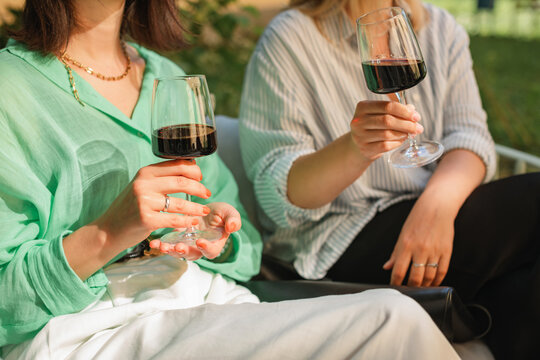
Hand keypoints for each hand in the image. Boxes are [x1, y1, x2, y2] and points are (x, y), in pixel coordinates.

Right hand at [94, 159, 210, 250]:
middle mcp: (144, 184)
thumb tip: (190, 167)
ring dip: (196, 207)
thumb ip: (161, 178)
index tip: (201, 177)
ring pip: (180, 202)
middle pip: (182, 182)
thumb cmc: (130, 207)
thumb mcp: (142, 186)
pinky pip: (174, 219)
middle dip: (199, 187)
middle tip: (207, 193)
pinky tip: (193, 222)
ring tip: (204, 209)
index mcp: (145, 172)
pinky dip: (187, 221)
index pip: (176, 165)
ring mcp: (144, 202)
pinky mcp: (146, 219)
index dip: (194, 171)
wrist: (109, 229)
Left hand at [149, 202, 240, 260]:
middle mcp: (200, 248)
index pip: (211, 251)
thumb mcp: (229, 213)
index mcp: (215, 244)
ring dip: (170, 251)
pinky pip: (168, 245)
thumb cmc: (221, 213)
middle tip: (178, 247)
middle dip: (184, 252)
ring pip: (178, 252)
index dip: (206, 248)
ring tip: (161, 246)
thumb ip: (233, 220)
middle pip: (192, 255)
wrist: (207, 208)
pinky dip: (161, 244)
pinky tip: (154, 242)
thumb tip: (233, 227)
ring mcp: (188, 244)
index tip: (200, 241)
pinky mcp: (177, 239)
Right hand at [349, 100, 422, 160]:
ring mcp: (360, 136)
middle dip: (407, 124)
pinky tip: (401, 140)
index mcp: (363, 107)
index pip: (387, 106)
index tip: (416, 116)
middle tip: (418, 127)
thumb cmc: (373, 126)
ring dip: (403, 134)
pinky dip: (397, 142)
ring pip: (387, 134)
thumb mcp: (380, 114)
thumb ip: (395, 109)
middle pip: (388, 120)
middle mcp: (359, 121)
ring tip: (409, 133)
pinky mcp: (365, 148)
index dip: (404, 111)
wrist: (358, 144)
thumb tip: (412, 110)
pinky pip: (385, 145)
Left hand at [383, 198, 454, 286]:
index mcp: (406, 245)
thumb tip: (387, 267)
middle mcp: (420, 250)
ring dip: (424, 286)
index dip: (396, 282)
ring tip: (420, 288)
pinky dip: (438, 280)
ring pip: (429, 277)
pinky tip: (434, 283)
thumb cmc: (417, 219)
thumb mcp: (402, 234)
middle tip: (409, 290)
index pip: (399, 271)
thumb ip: (396, 253)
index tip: (394, 287)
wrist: (437, 206)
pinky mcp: (446, 251)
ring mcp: (435, 251)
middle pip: (415, 278)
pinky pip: (442, 271)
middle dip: (411, 287)